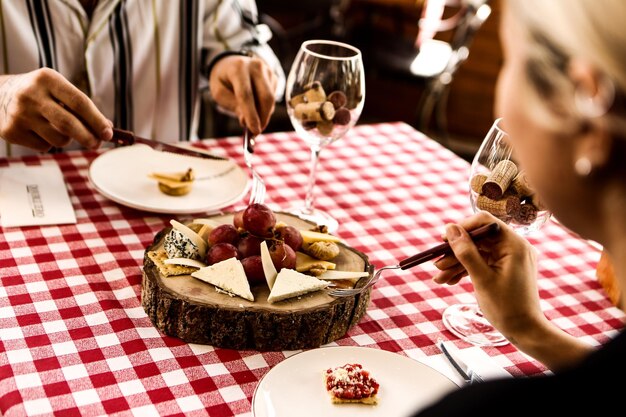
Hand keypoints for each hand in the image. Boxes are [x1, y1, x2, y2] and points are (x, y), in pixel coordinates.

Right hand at [0, 68, 112, 151]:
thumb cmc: (40, 93)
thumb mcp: (57, 90)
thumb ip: (81, 107)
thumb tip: (107, 129)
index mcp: (47, 78)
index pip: (79, 101)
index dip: (97, 120)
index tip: (109, 133)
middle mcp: (31, 94)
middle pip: (69, 123)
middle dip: (88, 137)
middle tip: (97, 144)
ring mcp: (19, 114)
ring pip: (59, 138)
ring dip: (67, 139)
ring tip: (58, 129)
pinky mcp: (11, 131)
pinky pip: (44, 146)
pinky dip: (48, 143)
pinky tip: (38, 130)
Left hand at [209, 54, 277, 135]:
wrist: (231, 63)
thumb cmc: (224, 79)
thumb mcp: (219, 93)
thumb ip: (233, 106)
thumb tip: (247, 122)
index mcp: (238, 68)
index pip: (246, 94)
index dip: (251, 115)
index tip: (254, 131)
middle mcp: (255, 66)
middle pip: (265, 97)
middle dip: (262, 118)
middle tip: (256, 132)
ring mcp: (267, 70)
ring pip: (271, 99)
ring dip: (264, 115)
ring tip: (252, 121)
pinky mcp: (274, 76)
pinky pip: (273, 98)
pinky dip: (265, 108)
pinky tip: (256, 108)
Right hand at [433, 211, 544, 338]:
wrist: (525, 331)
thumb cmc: (506, 307)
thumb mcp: (481, 278)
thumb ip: (466, 252)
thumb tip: (450, 228)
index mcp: (514, 244)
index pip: (484, 222)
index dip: (462, 228)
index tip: (444, 240)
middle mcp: (514, 247)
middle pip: (478, 239)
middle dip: (456, 252)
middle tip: (437, 265)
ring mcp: (510, 258)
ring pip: (477, 252)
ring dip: (457, 264)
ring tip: (439, 278)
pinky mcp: (505, 269)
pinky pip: (482, 262)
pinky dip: (467, 270)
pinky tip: (451, 280)